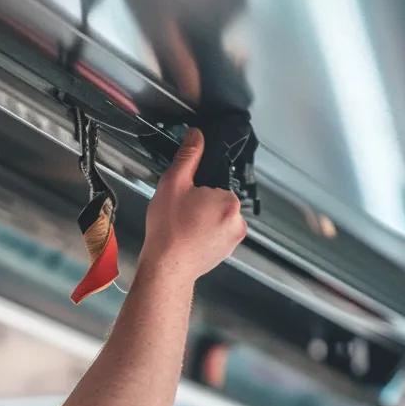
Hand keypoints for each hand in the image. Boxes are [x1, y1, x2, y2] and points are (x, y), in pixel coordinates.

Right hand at [140, 129, 246, 278]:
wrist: (166, 269)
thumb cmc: (168, 232)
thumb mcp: (173, 184)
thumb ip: (188, 156)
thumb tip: (196, 136)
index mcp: (230, 201)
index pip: (216, 182)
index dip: (197, 188)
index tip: (185, 201)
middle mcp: (238, 221)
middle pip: (218, 199)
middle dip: (200, 203)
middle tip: (181, 214)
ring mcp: (233, 239)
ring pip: (216, 217)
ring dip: (202, 219)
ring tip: (183, 228)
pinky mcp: (226, 252)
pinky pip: (216, 234)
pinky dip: (203, 234)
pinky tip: (187, 238)